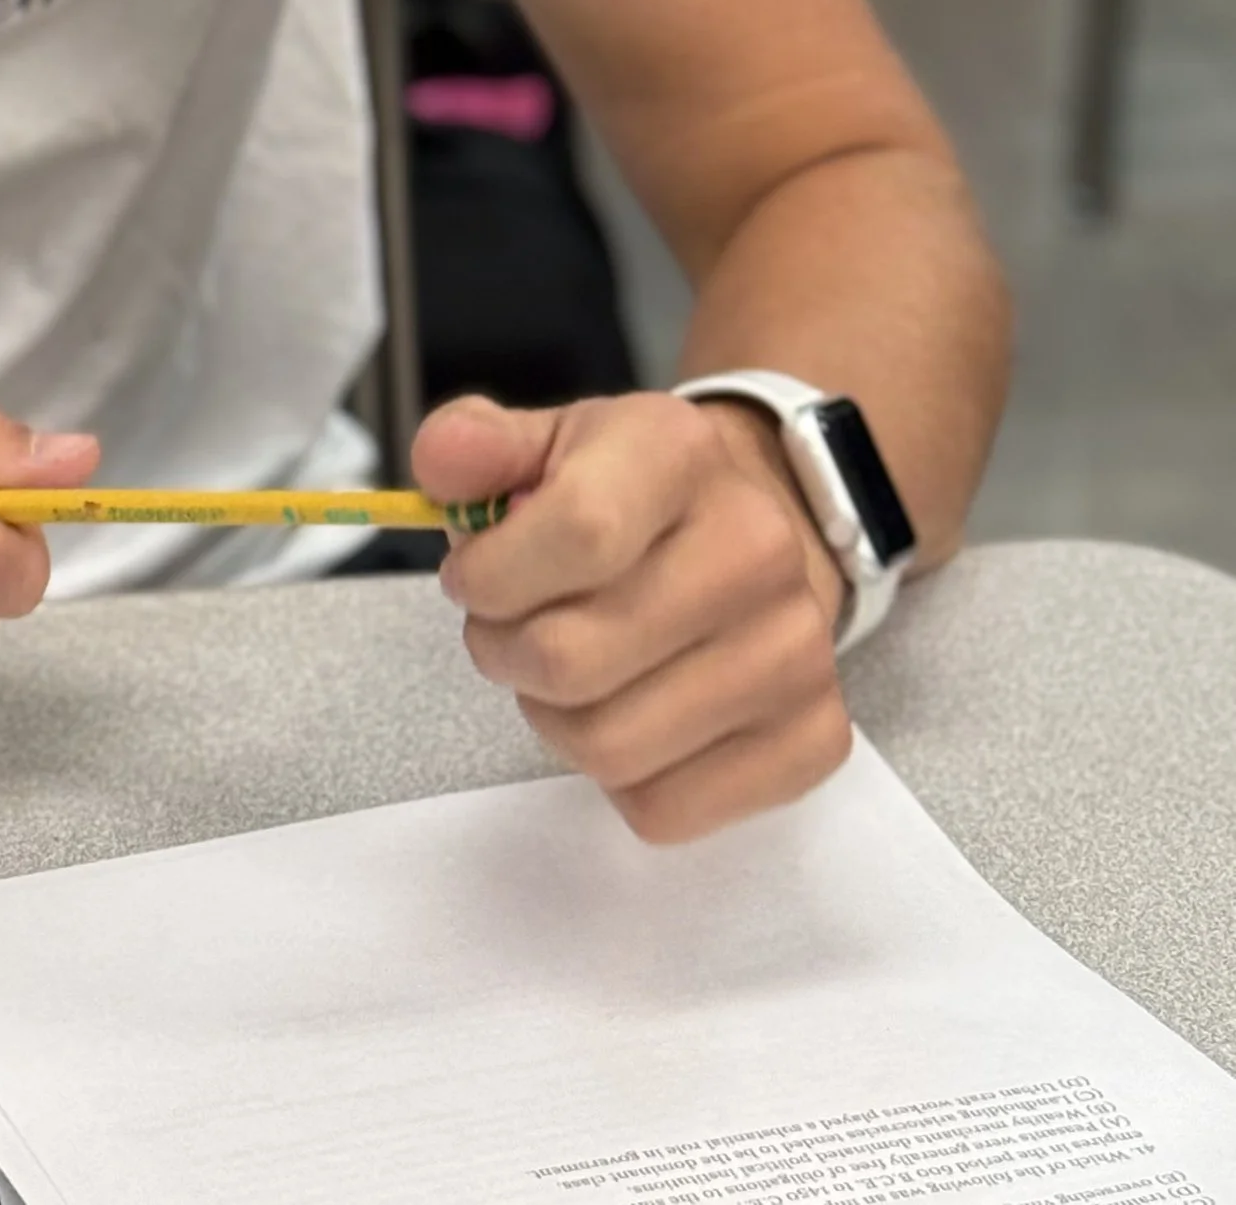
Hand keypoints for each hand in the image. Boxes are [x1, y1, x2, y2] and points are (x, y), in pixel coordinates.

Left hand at [413, 390, 850, 844]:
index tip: (470, 579)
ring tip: (562, 671)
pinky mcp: (812, 738)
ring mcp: (796, 649)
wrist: (749, 535)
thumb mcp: (548, 444)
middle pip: (574, 658)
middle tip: (505, 633)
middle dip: (504, 653)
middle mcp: (756, 547)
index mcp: (679, 453)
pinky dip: (618, 780)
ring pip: (609, 746)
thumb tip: (441, 464)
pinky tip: (627, 712)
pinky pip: (665, 810)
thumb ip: (473, 446)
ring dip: (552, 719)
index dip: (490, 576)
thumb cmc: (628, 497)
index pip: (576, 530)